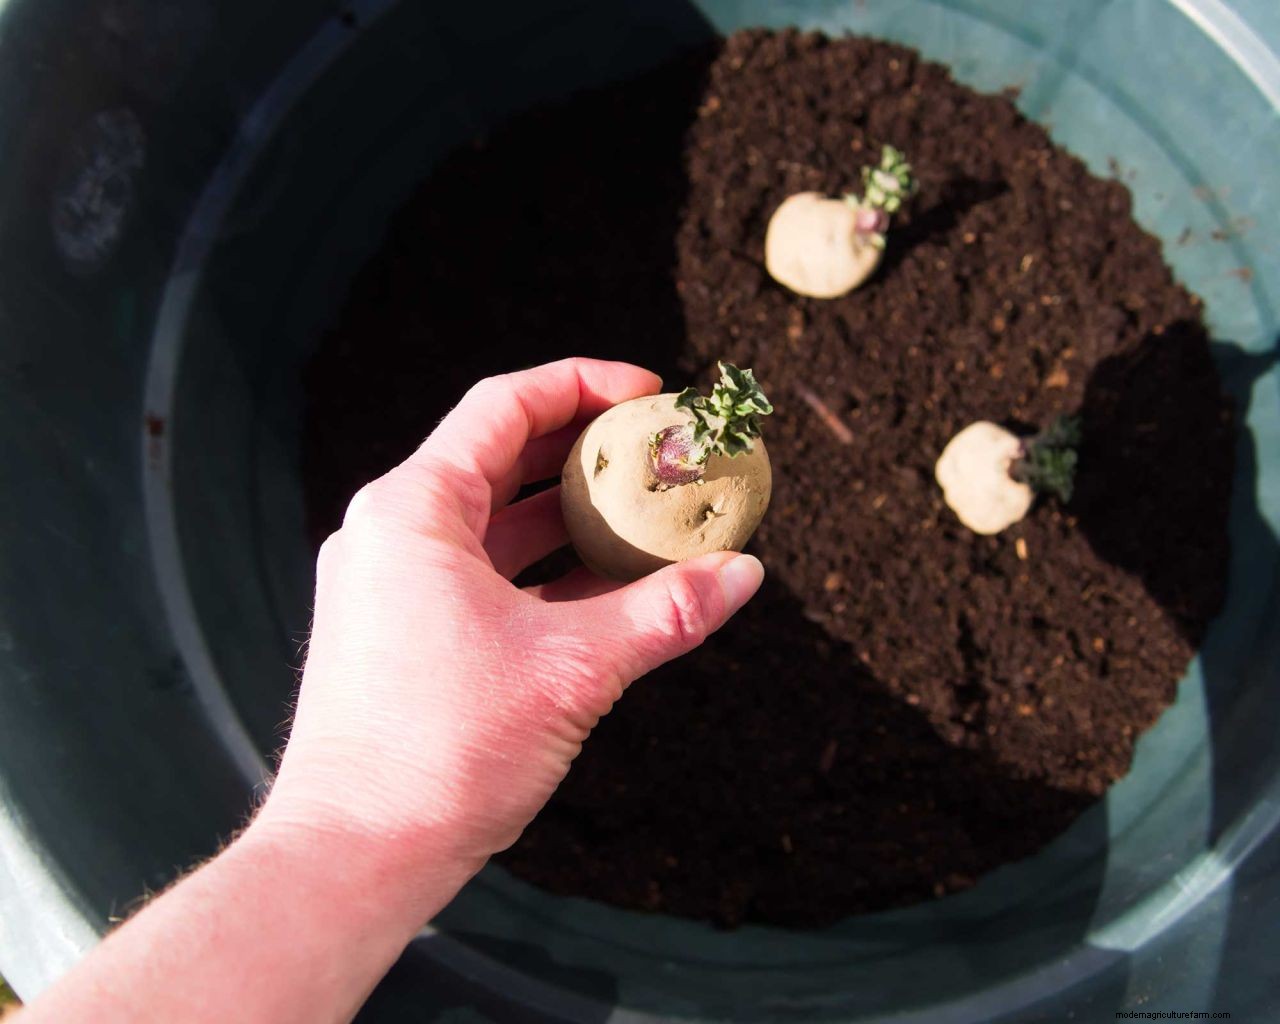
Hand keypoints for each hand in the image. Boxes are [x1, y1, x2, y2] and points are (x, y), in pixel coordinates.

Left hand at [258, 358, 763, 910]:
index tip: (652, 392)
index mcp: (412, 511)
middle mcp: (391, 534)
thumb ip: (664, 612)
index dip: (585, 384)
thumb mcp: (573, 670)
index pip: (504, 407)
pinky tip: (608, 583)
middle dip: (586, 450)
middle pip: (500, 457)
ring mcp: (392, 585)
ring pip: (495, 522)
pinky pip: (484, 575)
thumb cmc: (441, 754)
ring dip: (570, 514)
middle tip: (659, 448)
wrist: (353, 858)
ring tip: (646, 510)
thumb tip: (742, 574)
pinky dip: (545, 570)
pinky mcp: (402, 632)